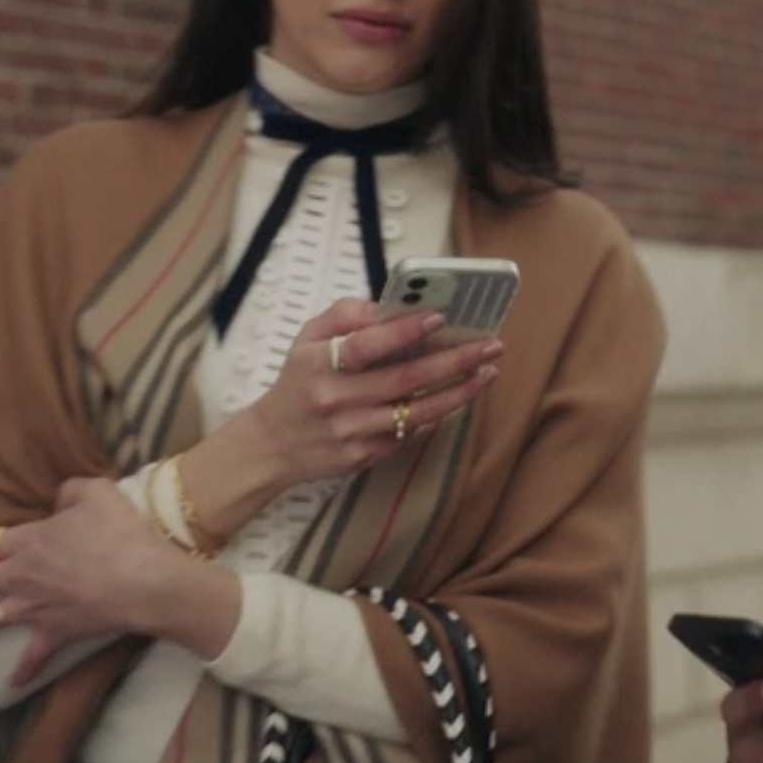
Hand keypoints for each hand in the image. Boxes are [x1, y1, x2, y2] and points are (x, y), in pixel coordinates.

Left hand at [0, 478, 210, 685]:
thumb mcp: (96, 493)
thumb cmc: (118, 534)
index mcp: (23, 541)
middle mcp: (17, 576)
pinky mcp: (53, 634)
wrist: (141, 583)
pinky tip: (12, 683)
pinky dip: (21, 671)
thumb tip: (57, 499)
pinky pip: (32, 656)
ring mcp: (31, 609)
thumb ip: (69, 490)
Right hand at [246, 297, 501, 483]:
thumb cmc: (299, 382)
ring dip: (458, 393)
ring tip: (487, 372)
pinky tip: (455, 398)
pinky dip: (434, 416)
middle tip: (490, 345)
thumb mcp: (307, 339)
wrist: (273, 444)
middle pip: (403, 379)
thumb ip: (344, 315)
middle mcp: (334, 399)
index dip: (403, 331)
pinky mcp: (362, 456)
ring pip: (416, 412)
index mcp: (319, 363)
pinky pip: (407, 435)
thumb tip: (387, 306)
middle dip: (453, 361)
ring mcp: (350, 431)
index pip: (365, 345)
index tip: (439, 317)